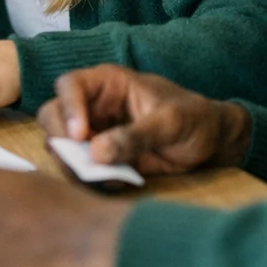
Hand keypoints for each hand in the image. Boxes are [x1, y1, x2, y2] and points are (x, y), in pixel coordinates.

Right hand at [38, 64, 252, 176]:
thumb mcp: (170, 123)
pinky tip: (114, 182)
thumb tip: (96, 154)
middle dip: (61, 140)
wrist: (213, 144)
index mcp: (108, 84)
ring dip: (72, 163)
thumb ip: (135, 136)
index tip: (80, 137)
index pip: (71, 86)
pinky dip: (89, 178)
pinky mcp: (101, 158)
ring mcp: (95, 133)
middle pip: (54, 115)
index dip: (68, 108)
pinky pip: (81, 168)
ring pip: (61, 146)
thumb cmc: (194, 119)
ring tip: (100, 177)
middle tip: (79, 162)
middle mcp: (94, 106)